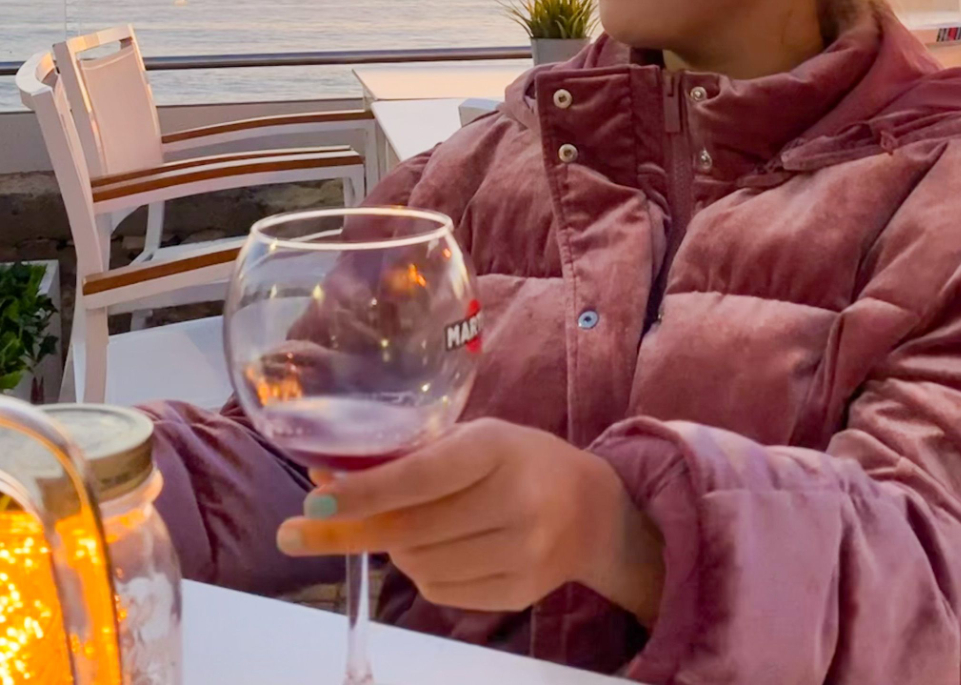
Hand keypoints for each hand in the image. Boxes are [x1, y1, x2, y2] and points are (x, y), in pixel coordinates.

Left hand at [276, 417, 664, 621]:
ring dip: (390, 549)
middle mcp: (515, 502)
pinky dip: (420, 572)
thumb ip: (416, 456)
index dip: (365, 491)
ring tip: (394, 528)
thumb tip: (330, 477)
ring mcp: (521, 554)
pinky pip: (440, 592)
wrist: (592, 510)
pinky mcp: (518, 593)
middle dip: (349, 530)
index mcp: (499, 448)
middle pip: (412, 529)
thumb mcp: (477, 438)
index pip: (422, 475)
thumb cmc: (519, 461)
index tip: (314, 498)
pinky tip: (431, 550)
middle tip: (298, 529)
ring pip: (420, 566)